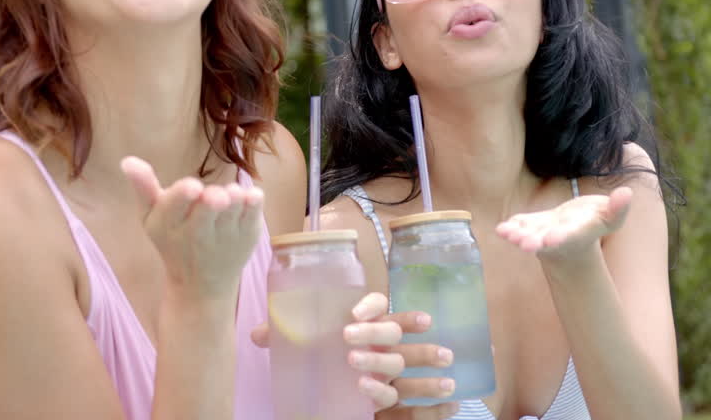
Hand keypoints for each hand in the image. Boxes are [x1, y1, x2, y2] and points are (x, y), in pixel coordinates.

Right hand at [122, 156, 263, 297]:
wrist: (200, 284)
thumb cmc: (173, 241)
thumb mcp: (152, 217)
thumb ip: (143, 188)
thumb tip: (127, 160)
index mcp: (169, 224)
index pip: (175, 207)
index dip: (184, 196)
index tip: (193, 186)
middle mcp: (197, 233)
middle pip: (207, 210)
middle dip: (213, 200)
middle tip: (216, 195)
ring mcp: (225, 236)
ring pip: (233, 209)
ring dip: (235, 198)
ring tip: (230, 195)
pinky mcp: (247, 237)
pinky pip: (254, 215)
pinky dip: (254, 203)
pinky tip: (251, 196)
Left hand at [250, 293, 459, 416]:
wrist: (326, 397)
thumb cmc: (320, 359)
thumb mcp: (301, 351)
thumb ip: (284, 340)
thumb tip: (257, 335)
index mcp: (363, 324)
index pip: (375, 304)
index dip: (370, 307)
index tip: (353, 315)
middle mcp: (384, 344)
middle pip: (389, 336)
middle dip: (376, 341)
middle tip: (352, 352)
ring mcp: (393, 371)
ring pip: (405, 366)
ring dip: (419, 366)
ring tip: (418, 368)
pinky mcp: (397, 403)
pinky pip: (418, 404)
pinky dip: (437, 406)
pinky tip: (454, 401)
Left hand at [496, 186, 632, 264]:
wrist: (577, 231)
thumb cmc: (595, 222)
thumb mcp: (610, 217)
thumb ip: (617, 208)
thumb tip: (626, 193)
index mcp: (578, 234)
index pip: (569, 236)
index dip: (561, 237)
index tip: (551, 238)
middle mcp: (557, 236)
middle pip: (545, 241)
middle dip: (535, 242)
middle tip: (524, 244)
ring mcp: (542, 232)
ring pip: (528, 235)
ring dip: (518, 235)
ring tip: (507, 234)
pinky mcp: (532, 225)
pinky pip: (520, 226)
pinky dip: (511, 227)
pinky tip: (501, 229)